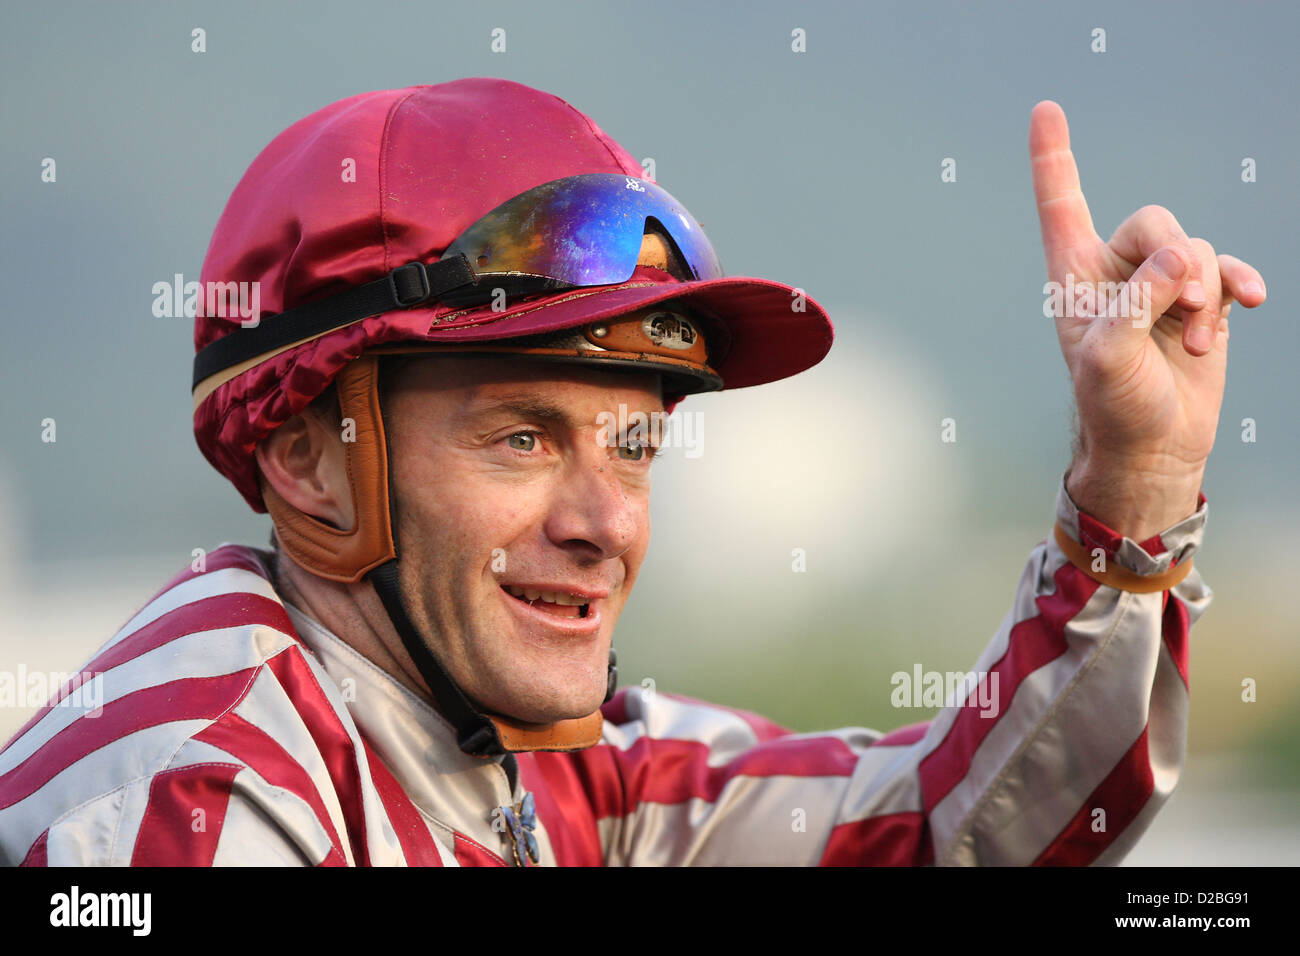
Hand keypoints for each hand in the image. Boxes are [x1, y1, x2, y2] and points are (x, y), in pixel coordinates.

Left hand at [1029, 101, 1266, 539]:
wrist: (1153, 446)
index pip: (1063, 204)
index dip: (1054, 158)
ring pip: (1193, 250)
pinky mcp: (1199, 301)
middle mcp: (1115, 272)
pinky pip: (1226, 269)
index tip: (1044, 110)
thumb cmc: (1113, 405)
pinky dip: (1239, 283)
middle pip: (1152, 224)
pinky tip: (1253, 301)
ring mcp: (1159, 286)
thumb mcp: (1108, 357)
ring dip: (1203, 292)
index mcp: (1074, 277)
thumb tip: (1177, 260)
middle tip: (1182, 307)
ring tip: (1194, 341)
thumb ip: (1135, 303)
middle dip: (1174, 260)